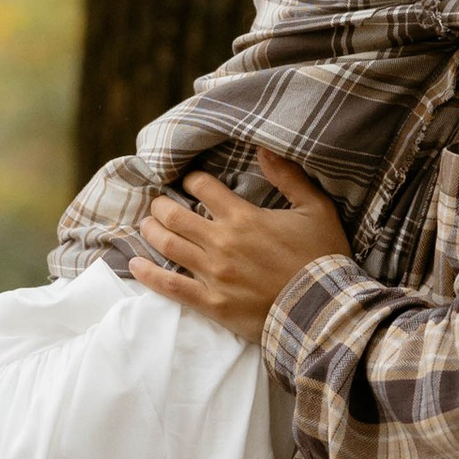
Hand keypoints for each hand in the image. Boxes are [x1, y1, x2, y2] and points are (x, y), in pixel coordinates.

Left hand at [129, 148, 348, 340]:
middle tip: (158, 204)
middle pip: (175, 215)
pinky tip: (135, 264)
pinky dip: (148, 274)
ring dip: (151, 231)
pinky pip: (171, 286)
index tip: (189, 183)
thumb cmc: (323, 258)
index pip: (202, 187)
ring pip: (168, 245)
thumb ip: (289, 177)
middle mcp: (222, 243)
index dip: (191, 181)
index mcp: (243, 217)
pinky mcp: (211, 303)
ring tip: (146, 225)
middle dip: (161, 205)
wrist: (323, 310)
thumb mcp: (316, 209)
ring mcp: (214, 274)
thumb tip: (266, 148)